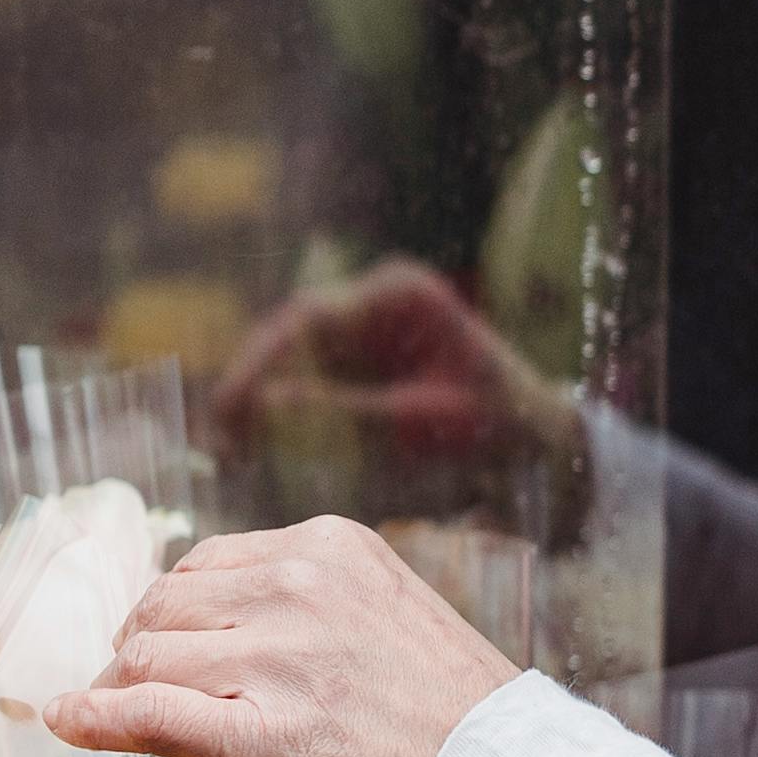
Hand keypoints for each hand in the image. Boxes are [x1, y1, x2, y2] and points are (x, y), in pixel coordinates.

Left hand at [42, 518, 514, 756]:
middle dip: (141, 649)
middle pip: (165, 607)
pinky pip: (147, 713)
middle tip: (137, 690)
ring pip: (148, 658)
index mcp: (330, 547)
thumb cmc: (452, 718)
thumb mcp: (383, 618)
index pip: (207, 564)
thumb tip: (211, 621)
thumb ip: (306, 605)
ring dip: (124, 689)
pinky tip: (64, 720)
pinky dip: (94, 716)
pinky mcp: (262, 734)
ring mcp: (278, 658)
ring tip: (119, 716)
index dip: (175, 613)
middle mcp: (299, 585)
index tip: (167, 647)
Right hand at [209, 265, 593, 537]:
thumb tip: (258, 408)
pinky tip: (263, 459)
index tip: (225, 410)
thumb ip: (337, 414)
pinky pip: (307, 391)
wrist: (539, 448)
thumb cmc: (493, 430)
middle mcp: (374, 303)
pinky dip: (287, 424)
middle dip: (251, 392)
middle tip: (219, 447)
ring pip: (291, 368)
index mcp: (399, 295)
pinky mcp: (357, 368)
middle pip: (289, 341)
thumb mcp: (417, 426)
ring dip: (262, 412)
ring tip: (232, 462)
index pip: (307, 319)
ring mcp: (364, 333)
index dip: (255, 364)